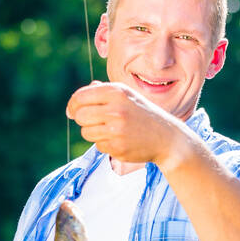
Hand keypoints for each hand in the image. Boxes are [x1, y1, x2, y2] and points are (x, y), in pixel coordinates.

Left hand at [66, 80, 184, 166]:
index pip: (80, 97)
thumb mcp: (127, 96)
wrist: (167, 138)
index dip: (72, 105)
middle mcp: (115, 109)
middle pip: (80, 115)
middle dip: (82, 119)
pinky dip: (105, 144)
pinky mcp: (117, 147)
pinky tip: (120, 140)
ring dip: (93, 133)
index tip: (72, 111)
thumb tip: (77, 99)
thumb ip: (102, 92)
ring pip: (86, 132)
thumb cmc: (143, 114)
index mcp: (116, 92)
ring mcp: (116, 130)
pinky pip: (98, 146)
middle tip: (94, 121)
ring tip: (110, 130)